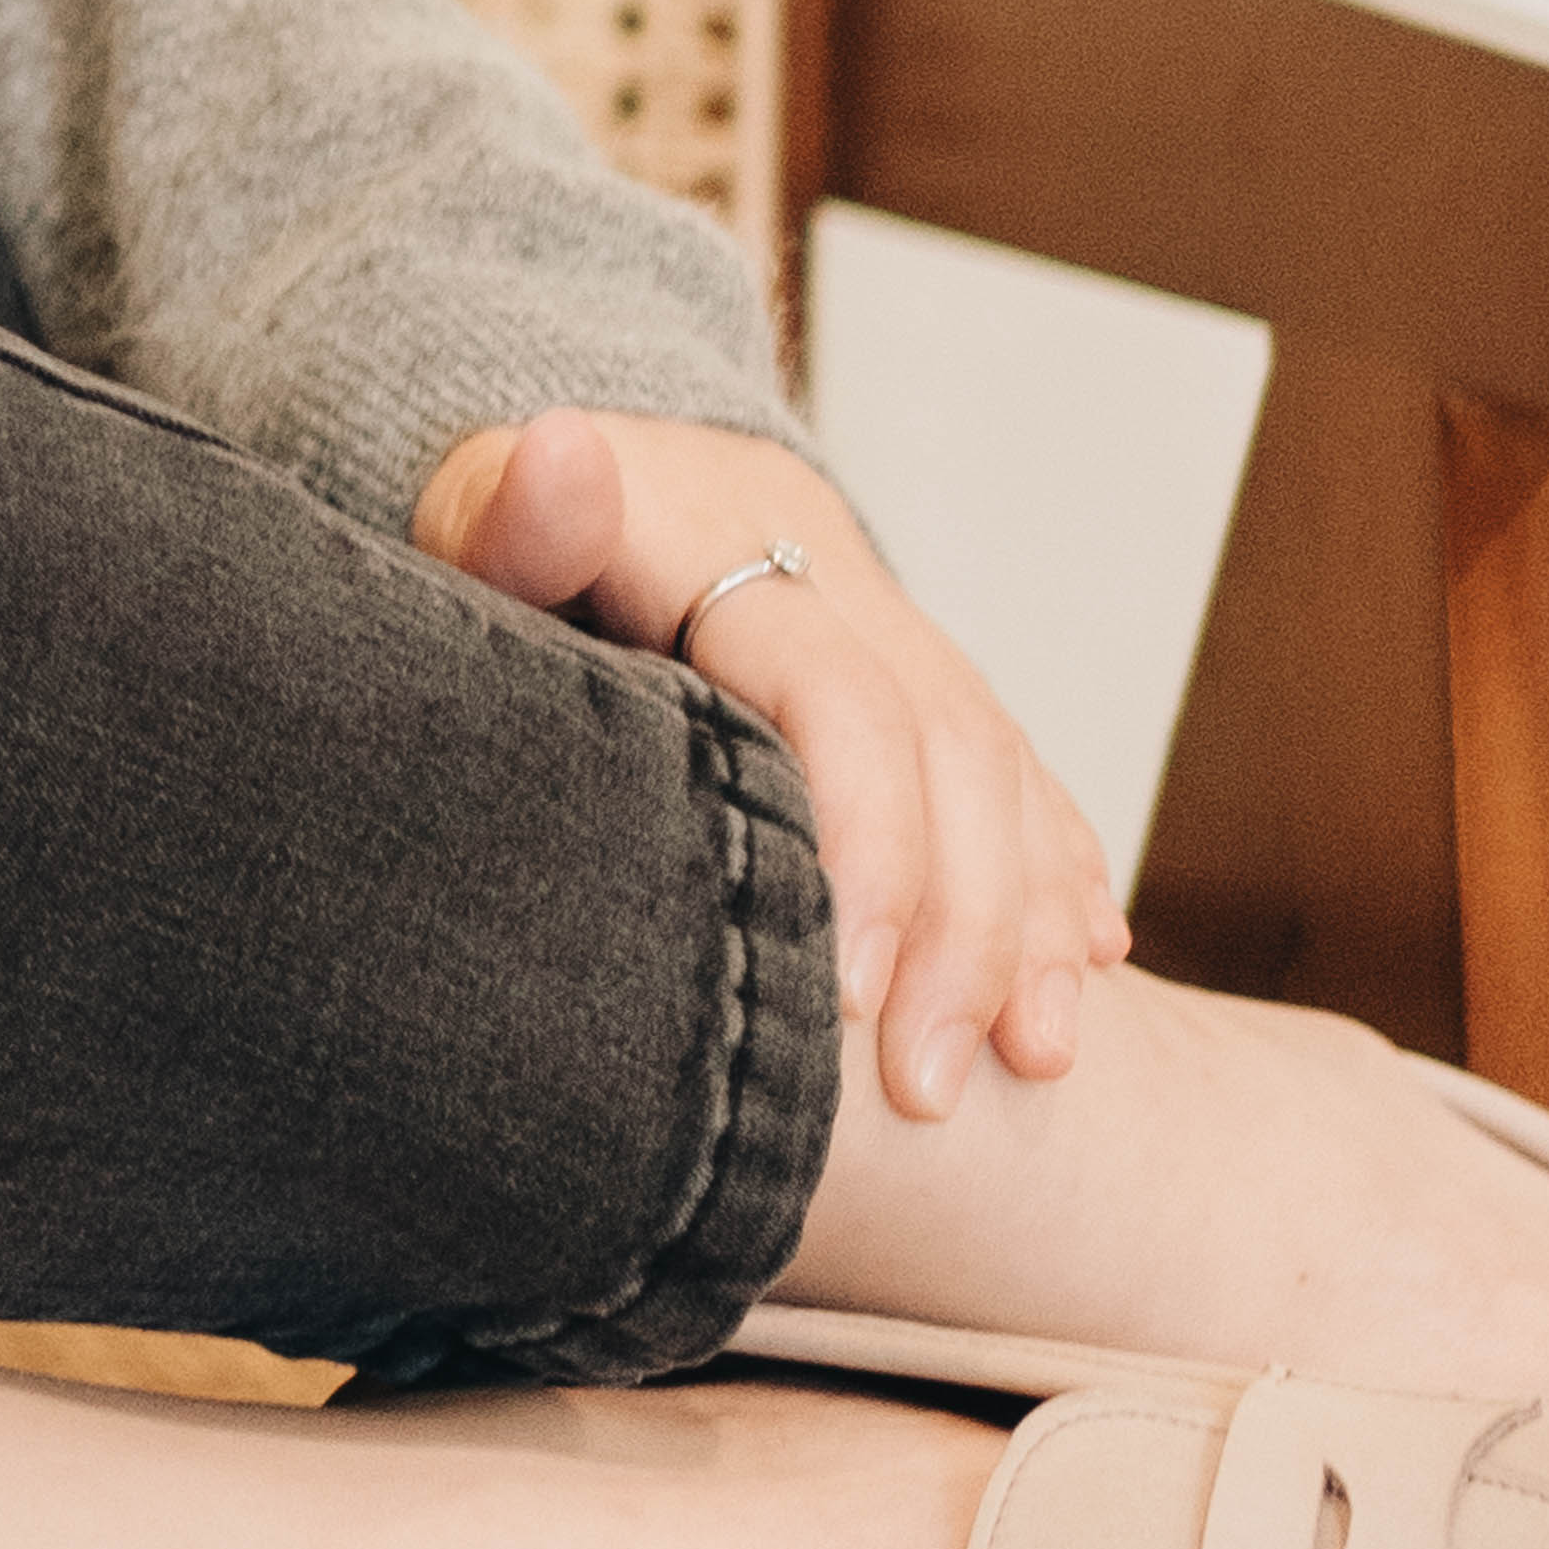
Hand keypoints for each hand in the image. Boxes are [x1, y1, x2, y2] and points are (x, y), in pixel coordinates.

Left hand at [413, 408, 1129, 1115]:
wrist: (548, 459)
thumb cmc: (479, 534)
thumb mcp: (466, 516)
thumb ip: (512, 514)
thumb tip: (561, 457)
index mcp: (727, 542)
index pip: (842, 700)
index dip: (869, 846)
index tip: (855, 1003)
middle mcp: (832, 578)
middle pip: (953, 750)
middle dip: (966, 933)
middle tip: (933, 1090)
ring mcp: (886, 626)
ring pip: (1005, 769)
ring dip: (1028, 923)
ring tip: (1035, 1062)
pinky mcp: (909, 671)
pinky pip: (1017, 769)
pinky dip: (1053, 868)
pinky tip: (1082, 962)